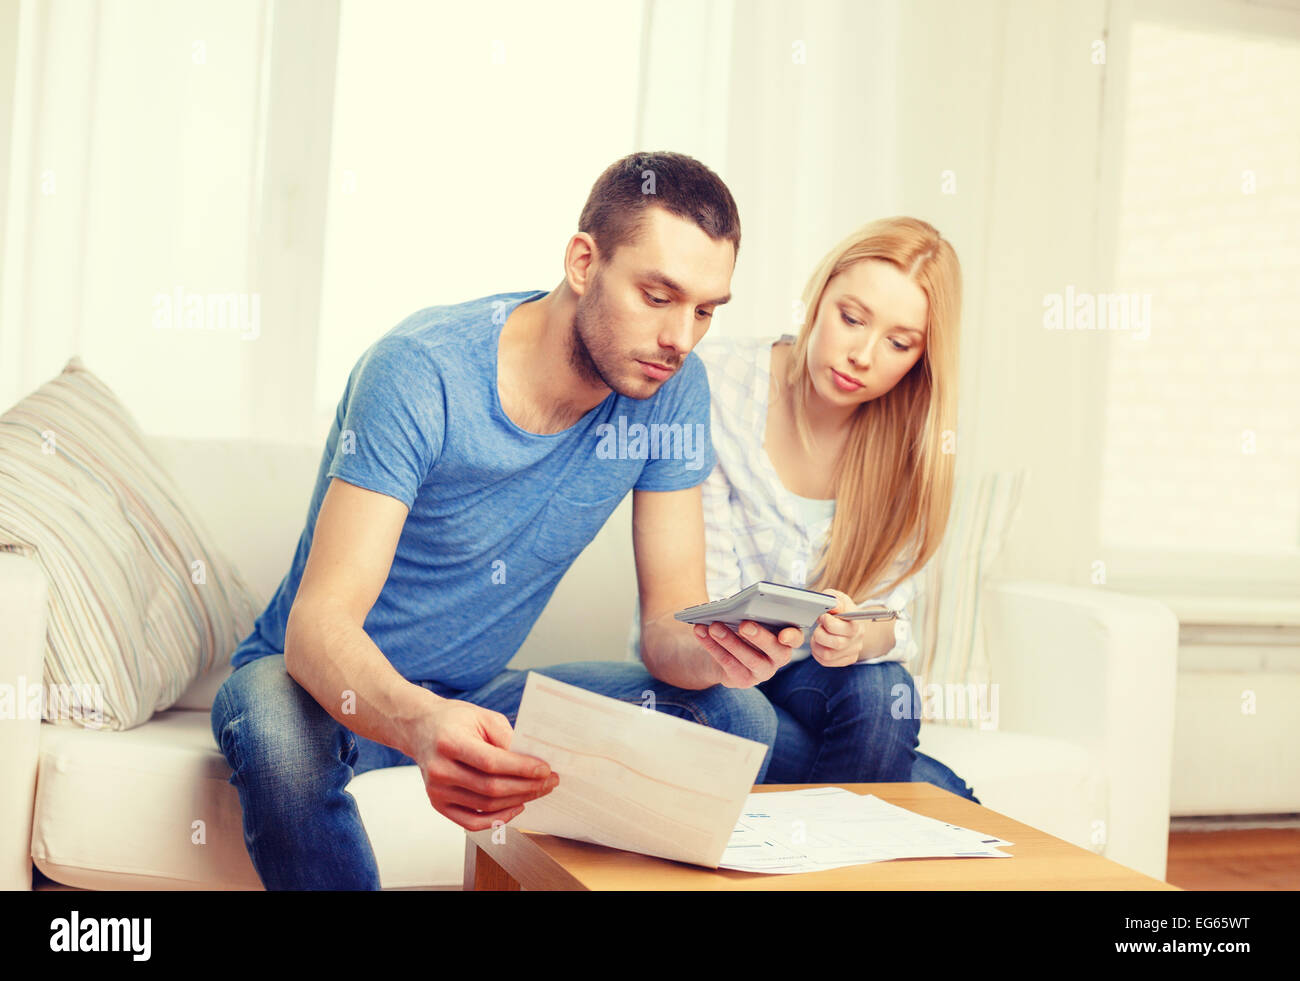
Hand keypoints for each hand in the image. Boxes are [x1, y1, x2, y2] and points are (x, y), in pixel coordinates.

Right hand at [406, 697, 558, 831]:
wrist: (421, 728)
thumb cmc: (454, 720)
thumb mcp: (483, 717)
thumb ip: (507, 738)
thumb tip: (532, 762)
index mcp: (449, 742)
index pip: (491, 762)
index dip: (521, 768)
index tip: (545, 769)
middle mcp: (439, 769)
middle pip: (491, 788)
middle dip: (527, 787)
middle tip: (550, 781)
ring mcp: (437, 791)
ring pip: (486, 806)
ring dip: (518, 801)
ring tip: (538, 790)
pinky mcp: (438, 804)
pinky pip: (472, 822)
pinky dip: (498, 819)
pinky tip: (516, 806)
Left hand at [691, 619, 803, 687]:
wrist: (725, 650)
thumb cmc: (744, 626)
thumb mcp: (751, 617)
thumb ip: (753, 613)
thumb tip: (740, 605)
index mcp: (786, 637)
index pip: (796, 638)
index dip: (792, 637)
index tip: (783, 634)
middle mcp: (779, 657)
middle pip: (775, 650)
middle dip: (759, 637)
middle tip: (744, 624)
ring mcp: (763, 671)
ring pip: (749, 659)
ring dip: (730, 641)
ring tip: (714, 626)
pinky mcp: (744, 680)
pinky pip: (728, 663)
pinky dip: (712, 646)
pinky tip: (701, 632)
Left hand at [810, 588, 870, 667]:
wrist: (850, 622)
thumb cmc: (841, 609)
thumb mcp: (838, 598)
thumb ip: (834, 598)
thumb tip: (834, 604)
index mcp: (857, 622)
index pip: (847, 628)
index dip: (829, 623)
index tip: (823, 616)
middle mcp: (858, 639)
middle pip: (837, 643)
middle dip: (821, 634)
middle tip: (819, 627)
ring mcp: (853, 651)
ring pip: (828, 655)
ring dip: (817, 644)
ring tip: (817, 635)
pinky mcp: (846, 660)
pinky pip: (825, 662)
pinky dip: (817, 653)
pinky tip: (819, 644)